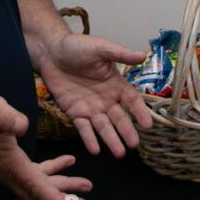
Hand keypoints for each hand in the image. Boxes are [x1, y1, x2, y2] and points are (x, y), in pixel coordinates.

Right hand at [0, 90, 92, 199]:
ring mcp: (7, 169)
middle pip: (41, 194)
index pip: (36, 187)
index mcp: (10, 163)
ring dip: (62, 186)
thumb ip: (7, 117)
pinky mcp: (6, 162)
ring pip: (39, 185)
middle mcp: (9, 172)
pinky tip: (65, 161)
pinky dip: (51, 170)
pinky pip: (33, 173)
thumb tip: (22, 125)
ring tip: (85, 185)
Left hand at [37, 33, 154, 156]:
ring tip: (119, 153)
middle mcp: (106, 99)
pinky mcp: (75, 112)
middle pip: (119, 118)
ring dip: (111, 140)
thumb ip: (120, 54)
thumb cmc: (77, 46)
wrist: (51, 52)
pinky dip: (89, 139)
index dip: (139, 112)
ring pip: (103, 127)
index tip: (148, 125)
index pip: (131, 101)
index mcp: (115, 83)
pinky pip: (84, 128)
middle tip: (134, 145)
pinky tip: (95, 150)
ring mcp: (91, 107)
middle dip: (127, 131)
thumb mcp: (100, 47)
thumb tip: (143, 55)